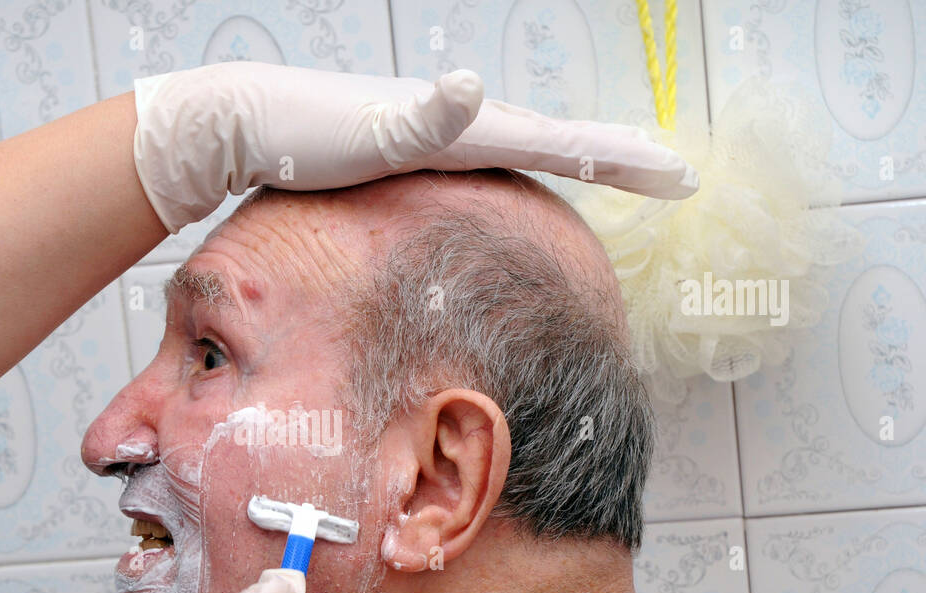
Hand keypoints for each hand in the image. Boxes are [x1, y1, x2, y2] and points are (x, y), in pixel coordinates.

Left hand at [132, 62, 697, 233]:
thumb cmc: (300, 135)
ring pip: (528, 143)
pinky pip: (489, 156)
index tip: (679, 174)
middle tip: (675, 173)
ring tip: (618, 165)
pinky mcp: (413, 145)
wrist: (246, 121)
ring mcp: (438, 130)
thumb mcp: (364, 131)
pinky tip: (522, 171)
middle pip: (558, 137)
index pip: (562, 140)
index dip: (623, 159)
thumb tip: (474, 86)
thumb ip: (422, 115)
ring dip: (579, 155)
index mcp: (464, 124)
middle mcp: (460, 120)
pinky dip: (524, 162)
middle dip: (619, 155)